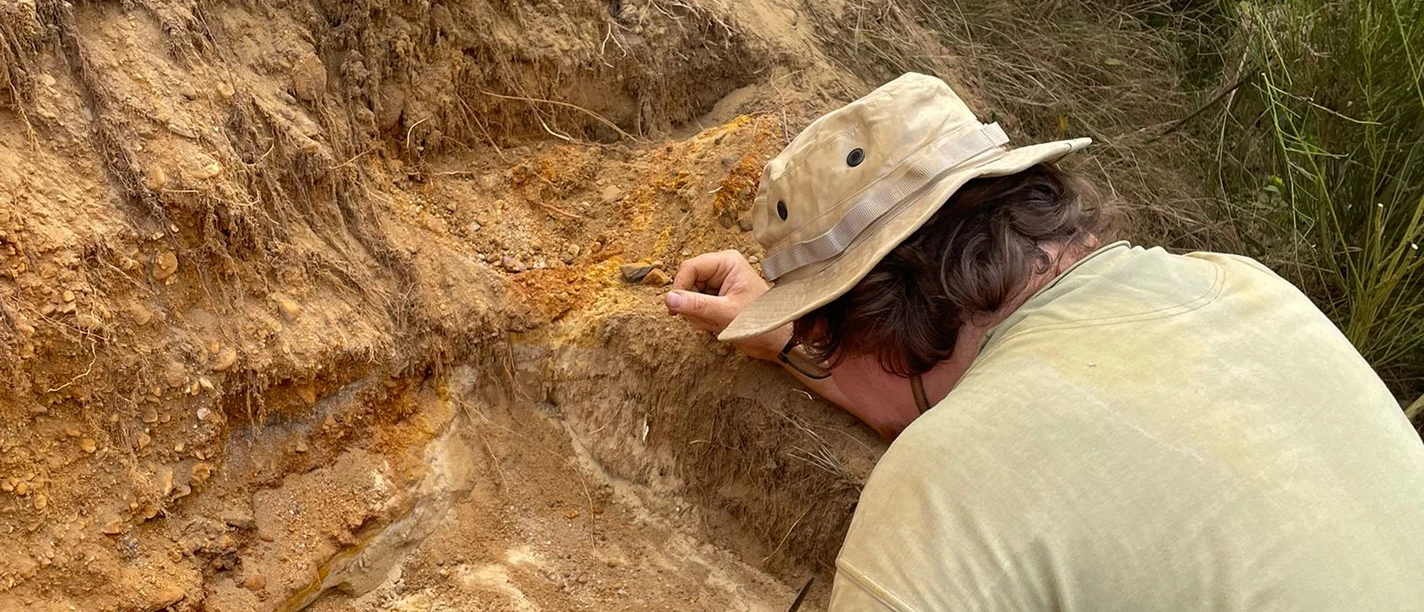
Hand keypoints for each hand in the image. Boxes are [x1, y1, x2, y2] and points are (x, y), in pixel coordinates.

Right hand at [665, 250, 789, 360]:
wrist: (776, 340)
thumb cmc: (761, 321)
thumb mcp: (727, 313)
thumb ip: (697, 305)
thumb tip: (669, 299)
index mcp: (727, 262)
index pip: (689, 267)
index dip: (680, 287)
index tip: (675, 307)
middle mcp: (720, 270)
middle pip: (686, 283)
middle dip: (692, 305)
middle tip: (707, 320)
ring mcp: (716, 285)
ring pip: (688, 297)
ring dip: (697, 315)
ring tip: (716, 323)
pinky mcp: (714, 299)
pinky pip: (694, 307)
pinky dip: (700, 320)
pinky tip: (715, 325)